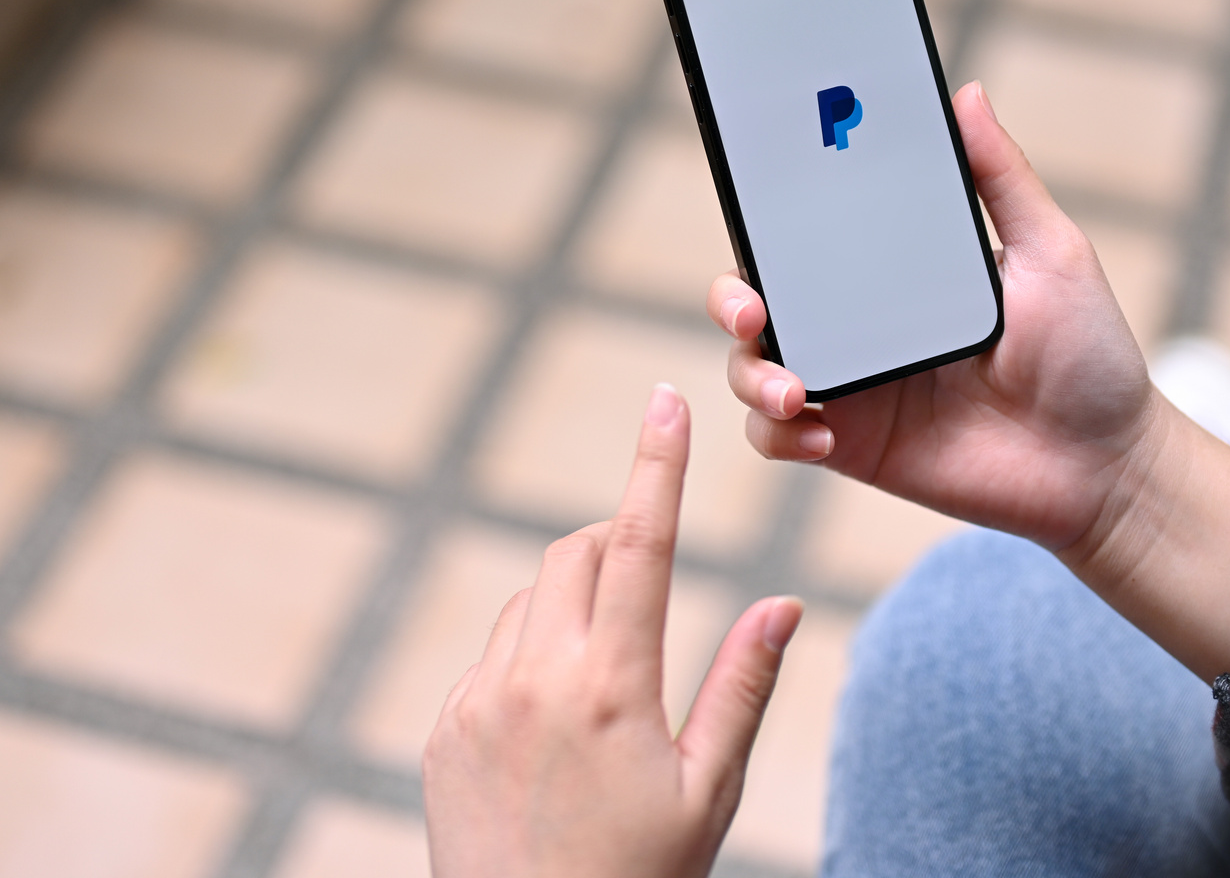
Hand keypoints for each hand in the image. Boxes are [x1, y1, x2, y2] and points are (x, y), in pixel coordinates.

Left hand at [422, 383, 804, 877]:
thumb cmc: (637, 877)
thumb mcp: (708, 790)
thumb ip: (744, 687)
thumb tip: (784, 603)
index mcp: (611, 688)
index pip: (640, 543)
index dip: (657, 463)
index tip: (665, 399)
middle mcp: (534, 679)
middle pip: (575, 554)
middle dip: (616, 542)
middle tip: (650, 580)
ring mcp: (478, 700)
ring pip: (530, 601)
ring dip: (573, 603)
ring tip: (609, 683)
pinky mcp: (444, 726)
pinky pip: (492, 656)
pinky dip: (530, 657)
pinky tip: (557, 727)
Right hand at [713, 80, 1154, 551]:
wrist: (1106, 464)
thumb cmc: (1089, 357)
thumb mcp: (1050, 253)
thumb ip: (1001, 177)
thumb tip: (964, 95)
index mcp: (895, 272)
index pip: (810, 236)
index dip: (768, 220)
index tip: (753, 199)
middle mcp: (860, 324)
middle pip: (760, 299)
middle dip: (731, 299)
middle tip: (750, 310)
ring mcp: (853, 386)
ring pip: (753, 369)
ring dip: (750, 373)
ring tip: (792, 389)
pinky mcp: (853, 445)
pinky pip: (779, 438)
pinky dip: (779, 434)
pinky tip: (821, 430)